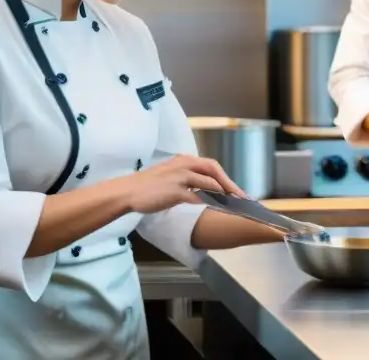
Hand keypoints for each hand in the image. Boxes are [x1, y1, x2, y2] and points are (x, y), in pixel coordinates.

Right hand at [119, 154, 245, 214]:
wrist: (128, 191)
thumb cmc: (148, 186)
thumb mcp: (171, 175)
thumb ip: (188, 178)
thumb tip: (205, 187)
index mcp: (184, 160)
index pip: (211, 165)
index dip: (224, 177)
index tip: (235, 189)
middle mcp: (184, 164)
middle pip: (214, 170)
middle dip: (229, 183)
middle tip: (241, 196)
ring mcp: (180, 177)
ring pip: (208, 182)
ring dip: (223, 193)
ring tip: (234, 203)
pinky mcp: (175, 190)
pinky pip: (197, 196)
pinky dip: (210, 202)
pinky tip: (217, 208)